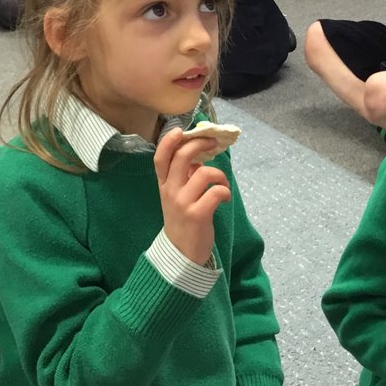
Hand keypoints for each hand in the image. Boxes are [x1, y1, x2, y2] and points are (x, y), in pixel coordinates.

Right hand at [153, 128, 230, 263]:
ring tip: (222, 185)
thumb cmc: (183, 221)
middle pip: (182, 157)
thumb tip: (198, 157)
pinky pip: (215, 192)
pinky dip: (224, 191)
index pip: (160, 158)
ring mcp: (182, 203)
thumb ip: (183, 177)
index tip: (180, 130)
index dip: (168, 141)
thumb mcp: (176, 197)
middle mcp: (170, 191)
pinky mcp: (197, 215)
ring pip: (203, 173)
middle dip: (199, 145)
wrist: (181, 254)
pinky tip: (225, 198)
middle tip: (212, 144)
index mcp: (164, 185)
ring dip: (219, 174)